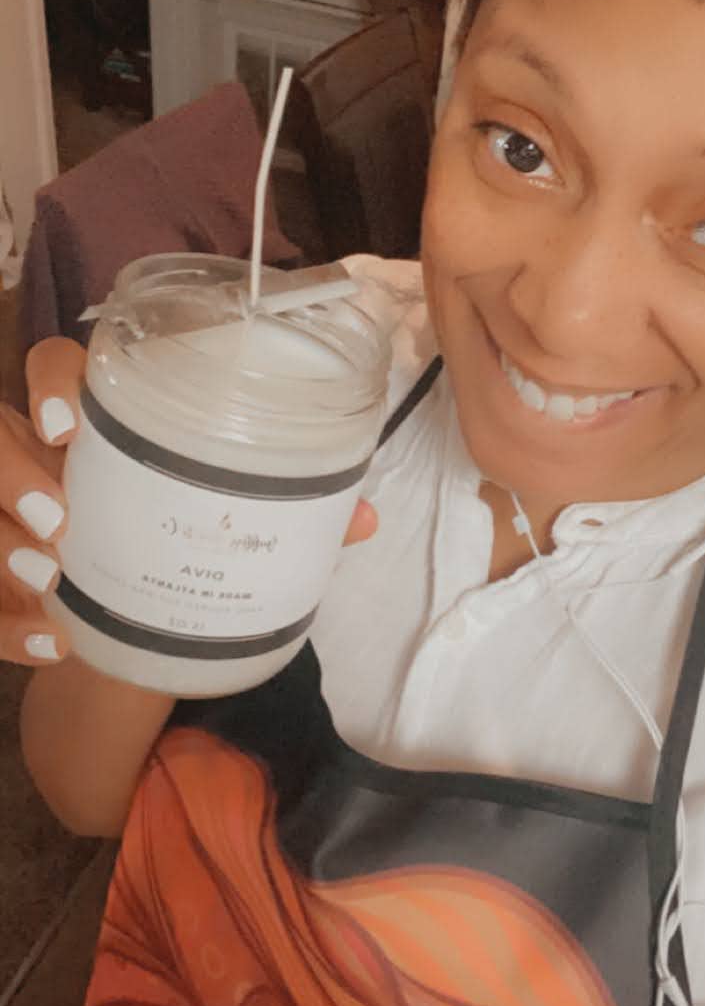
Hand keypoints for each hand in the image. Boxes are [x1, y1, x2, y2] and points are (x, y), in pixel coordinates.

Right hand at [4, 338, 377, 668]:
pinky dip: (8, 627)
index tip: (71, 421)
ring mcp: (6, 516)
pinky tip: (50, 641)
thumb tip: (366, 516)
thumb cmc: (175, 538)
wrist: (120, 623)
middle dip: (14, 471)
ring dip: (2, 541)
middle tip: (64, 521)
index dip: (49, 379)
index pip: (53, 365)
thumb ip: (289, 512)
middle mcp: (38, 457)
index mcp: (96, 422)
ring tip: (51, 576)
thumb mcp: (223, 517)